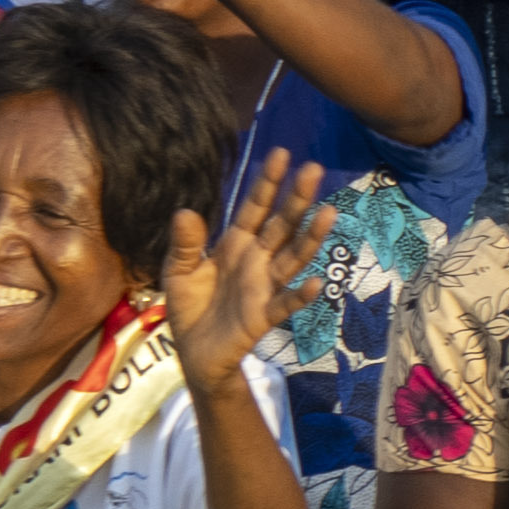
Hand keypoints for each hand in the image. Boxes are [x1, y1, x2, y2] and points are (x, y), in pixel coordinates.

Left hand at [162, 152, 336, 387]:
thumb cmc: (190, 308)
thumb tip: (185, 211)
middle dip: (297, 198)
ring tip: (329, 213)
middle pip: (281, 225)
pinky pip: (286, 303)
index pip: (255, 208)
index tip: (283, 154)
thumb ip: (186, 244)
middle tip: (314, 169)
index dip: (268, 183)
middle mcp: (256, 260)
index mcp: (235, 245)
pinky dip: (301, 294)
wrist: (195, 353)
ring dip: (310, 237)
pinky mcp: (264, 315)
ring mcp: (264, 286)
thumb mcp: (179, 272)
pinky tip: (317, 283)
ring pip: (292, 257)